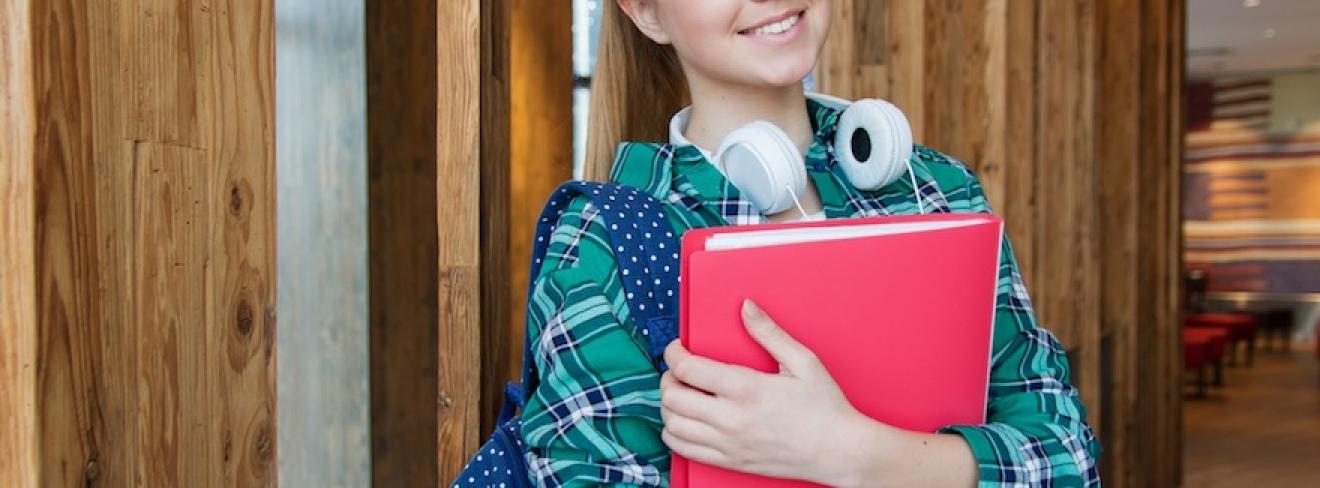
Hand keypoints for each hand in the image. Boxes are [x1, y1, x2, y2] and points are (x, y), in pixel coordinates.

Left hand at [659, 299, 883, 484]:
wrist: (837, 451)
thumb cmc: (824, 406)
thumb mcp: (803, 361)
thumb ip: (769, 332)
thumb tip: (745, 307)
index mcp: (747, 388)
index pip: (687, 369)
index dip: (673, 353)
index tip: (677, 348)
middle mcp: (731, 418)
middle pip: (672, 397)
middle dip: (668, 378)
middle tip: (678, 370)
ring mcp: (728, 443)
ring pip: (672, 425)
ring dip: (669, 406)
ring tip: (682, 394)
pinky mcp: (729, 461)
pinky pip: (683, 449)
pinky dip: (674, 433)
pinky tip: (686, 421)